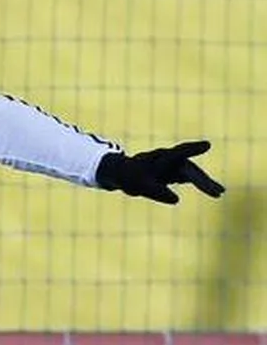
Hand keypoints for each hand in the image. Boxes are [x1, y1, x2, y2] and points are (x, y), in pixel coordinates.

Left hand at [95, 140, 224, 204]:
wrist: (123, 173)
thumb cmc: (129, 176)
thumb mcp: (139, 185)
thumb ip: (156, 191)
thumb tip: (176, 200)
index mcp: (160, 158)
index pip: (178, 152)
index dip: (192, 149)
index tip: (207, 145)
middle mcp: (170, 160)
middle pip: (189, 170)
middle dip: (203, 180)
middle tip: (219, 192)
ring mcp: (174, 166)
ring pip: (193, 174)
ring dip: (206, 183)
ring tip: (220, 193)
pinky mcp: (175, 173)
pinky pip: (190, 179)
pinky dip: (201, 184)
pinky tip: (213, 190)